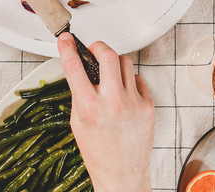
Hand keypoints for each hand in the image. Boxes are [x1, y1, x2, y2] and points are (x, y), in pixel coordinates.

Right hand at [58, 33, 153, 191]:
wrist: (122, 174)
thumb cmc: (98, 152)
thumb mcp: (78, 122)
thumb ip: (80, 94)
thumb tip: (81, 70)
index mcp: (89, 107)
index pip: (74, 67)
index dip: (67, 48)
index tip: (66, 39)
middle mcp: (112, 102)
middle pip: (107, 55)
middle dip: (98, 47)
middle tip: (93, 50)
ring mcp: (133, 103)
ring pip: (125, 62)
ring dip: (114, 63)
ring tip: (109, 74)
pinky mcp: (148, 106)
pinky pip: (137, 79)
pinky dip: (128, 81)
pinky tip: (123, 92)